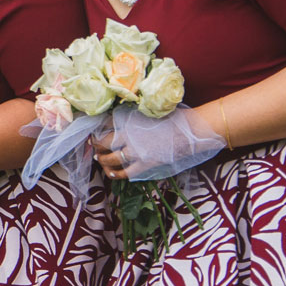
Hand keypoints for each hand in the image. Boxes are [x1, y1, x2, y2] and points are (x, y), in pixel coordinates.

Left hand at [91, 105, 220, 180]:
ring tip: (100, 158)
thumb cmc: (173, 118)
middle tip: (94, 145)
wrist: (190, 130)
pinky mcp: (145, 164)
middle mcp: (129, 135)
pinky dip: (116, 174)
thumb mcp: (149, 112)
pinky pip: (126, 172)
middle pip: (103, 141)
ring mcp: (136, 151)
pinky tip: (112, 173)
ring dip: (102, 159)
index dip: (97, 127)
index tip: (95, 130)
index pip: (104, 123)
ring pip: (110, 158)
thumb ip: (133, 117)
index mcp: (129, 119)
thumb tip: (119, 121)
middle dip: (96, 144)